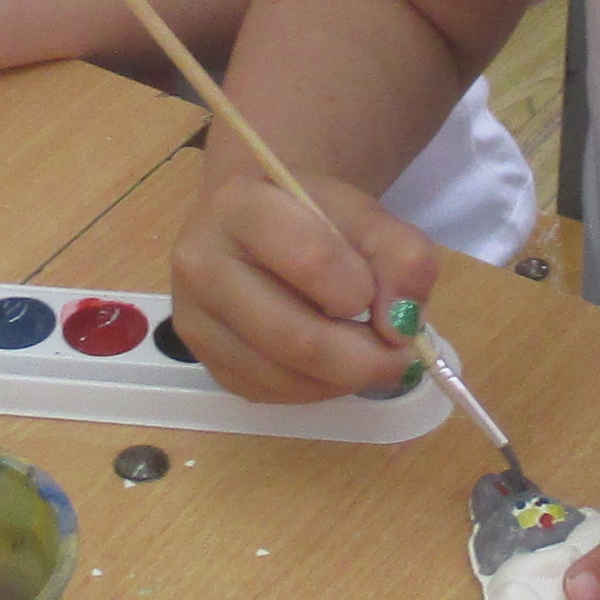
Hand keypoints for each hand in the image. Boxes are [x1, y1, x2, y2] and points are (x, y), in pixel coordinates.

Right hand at [165, 157, 437, 406]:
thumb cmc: (316, 220)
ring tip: (367, 354)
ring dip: (342, 380)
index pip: (313, 262)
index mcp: (241, 206)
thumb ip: (405, 259)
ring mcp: (194, 318)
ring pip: (283, 376)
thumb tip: (400, 329)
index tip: (391, 299)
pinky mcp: (205, 361)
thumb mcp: (370, 219)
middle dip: (364, 358)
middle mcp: (200, 263)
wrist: (262, 227)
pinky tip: (329, 363)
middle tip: (401, 358)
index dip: (366, 293)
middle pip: (295, 337)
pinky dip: (315, 389)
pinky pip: (269, 394)